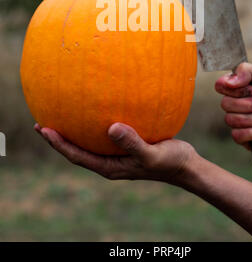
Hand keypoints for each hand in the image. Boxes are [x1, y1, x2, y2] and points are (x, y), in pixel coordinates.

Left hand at [34, 123, 195, 183]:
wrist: (185, 165)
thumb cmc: (169, 162)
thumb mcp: (151, 154)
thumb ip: (132, 142)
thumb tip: (111, 127)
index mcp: (109, 167)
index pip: (77, 156)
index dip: (58, 144)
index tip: (43, 129)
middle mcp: (109, 161)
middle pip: (77, 150)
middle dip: (58, 139)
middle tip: (41, 123)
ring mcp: (116, 154)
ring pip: (88, 142)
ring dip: (73, 131)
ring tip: (61, 115)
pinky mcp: (125, 145)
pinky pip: (103, 135)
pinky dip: (93, 124)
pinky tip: (95, 109)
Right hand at [215, 63, 251, 153]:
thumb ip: (247, 70)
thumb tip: (228, 81)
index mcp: (240, 88)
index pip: (220, 85)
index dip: (234, 89)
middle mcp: (236, 103)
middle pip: (225, 104)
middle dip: (248, 105)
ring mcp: (238, 121)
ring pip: (231, 120)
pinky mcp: (243, 138)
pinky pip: (236, 135)